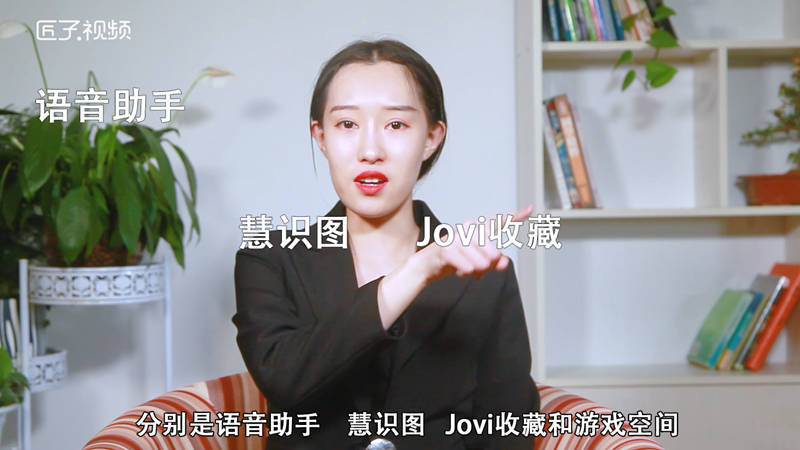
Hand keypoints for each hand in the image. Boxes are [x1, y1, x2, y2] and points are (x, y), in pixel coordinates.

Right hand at [414, 204, 532, 282]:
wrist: (427, 265)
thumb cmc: (454, 260)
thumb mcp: (478, 263)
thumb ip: (494, 262)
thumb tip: (504, 261)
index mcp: (477, 229)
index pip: (498, 222)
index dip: (515, 216)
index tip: (530, 209)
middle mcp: (468, 228)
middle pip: (493, 252)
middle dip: (488, 265)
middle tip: (478, 269)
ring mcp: (456, 237)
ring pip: (482, 262)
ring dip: (475, 271)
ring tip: (466, 269)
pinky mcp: (446, 248)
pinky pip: (467, 267)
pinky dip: (465, 272)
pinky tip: (459, 270)